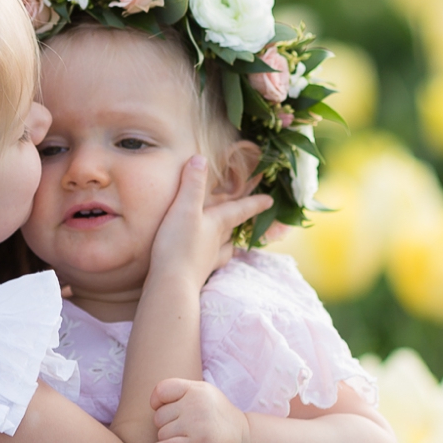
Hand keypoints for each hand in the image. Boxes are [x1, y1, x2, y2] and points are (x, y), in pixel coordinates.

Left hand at [146, 377, 249, 442]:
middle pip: (159, 415)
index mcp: (197, 389)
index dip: (156, 402)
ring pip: (162, 433)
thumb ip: (182, 393)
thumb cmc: (218, 419)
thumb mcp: (205, 396)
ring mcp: (197, 424)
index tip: (160, 410)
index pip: (162, 390)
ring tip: (184, 440)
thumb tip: (152, 400)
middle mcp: (197, 404)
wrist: (244, 442)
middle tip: (181, 430)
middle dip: (165, 425)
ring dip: (168, 440)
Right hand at [147, 154, 271, 285]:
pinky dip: (213, 259)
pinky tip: (208, 261)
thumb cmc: (178, 244)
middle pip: (234, 229)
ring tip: (231, 242)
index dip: (254, 203)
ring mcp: (208, 260)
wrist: (172, 284)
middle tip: (251, 217)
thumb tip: (200, 158)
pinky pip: (210, 263)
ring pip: (225, 248)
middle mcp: (217, 242)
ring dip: (229, 242)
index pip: (239, 210)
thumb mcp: (184, 208)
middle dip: (242, 221)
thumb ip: (191, 183)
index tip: (270, 200)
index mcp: (217, 223)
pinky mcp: (197, 273)